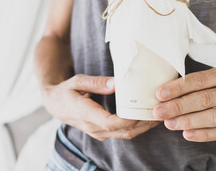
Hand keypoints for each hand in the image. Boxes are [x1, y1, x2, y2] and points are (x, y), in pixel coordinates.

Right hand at [43, 74, 158, 140]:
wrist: (55, 105)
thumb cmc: (66, 91)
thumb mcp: (77, 81)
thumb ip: (96, 83)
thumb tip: (117, 83)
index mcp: (85, 113)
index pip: (109, 122)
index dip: (127, 119)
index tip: (143, 111)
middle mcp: (93, 127)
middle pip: (123, 131)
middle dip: (143, 123)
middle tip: (161, 111)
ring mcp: (98, 132)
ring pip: (125, 134)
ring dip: (143, 126)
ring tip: (159, 113)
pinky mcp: (103, 132)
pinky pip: (123, 133)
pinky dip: (137, 126)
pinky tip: (147, 116)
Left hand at [152, 66, 215, 141]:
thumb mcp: (212, 81)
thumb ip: (192, 86)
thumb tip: (163, 97)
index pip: (198, 80)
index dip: (178, 87)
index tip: (160, 94)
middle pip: (204, 99)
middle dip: (178, 106)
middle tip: (160, 112)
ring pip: (213, 117)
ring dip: (188, 121)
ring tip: (170, 124)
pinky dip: (202, 134)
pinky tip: (187, 134)